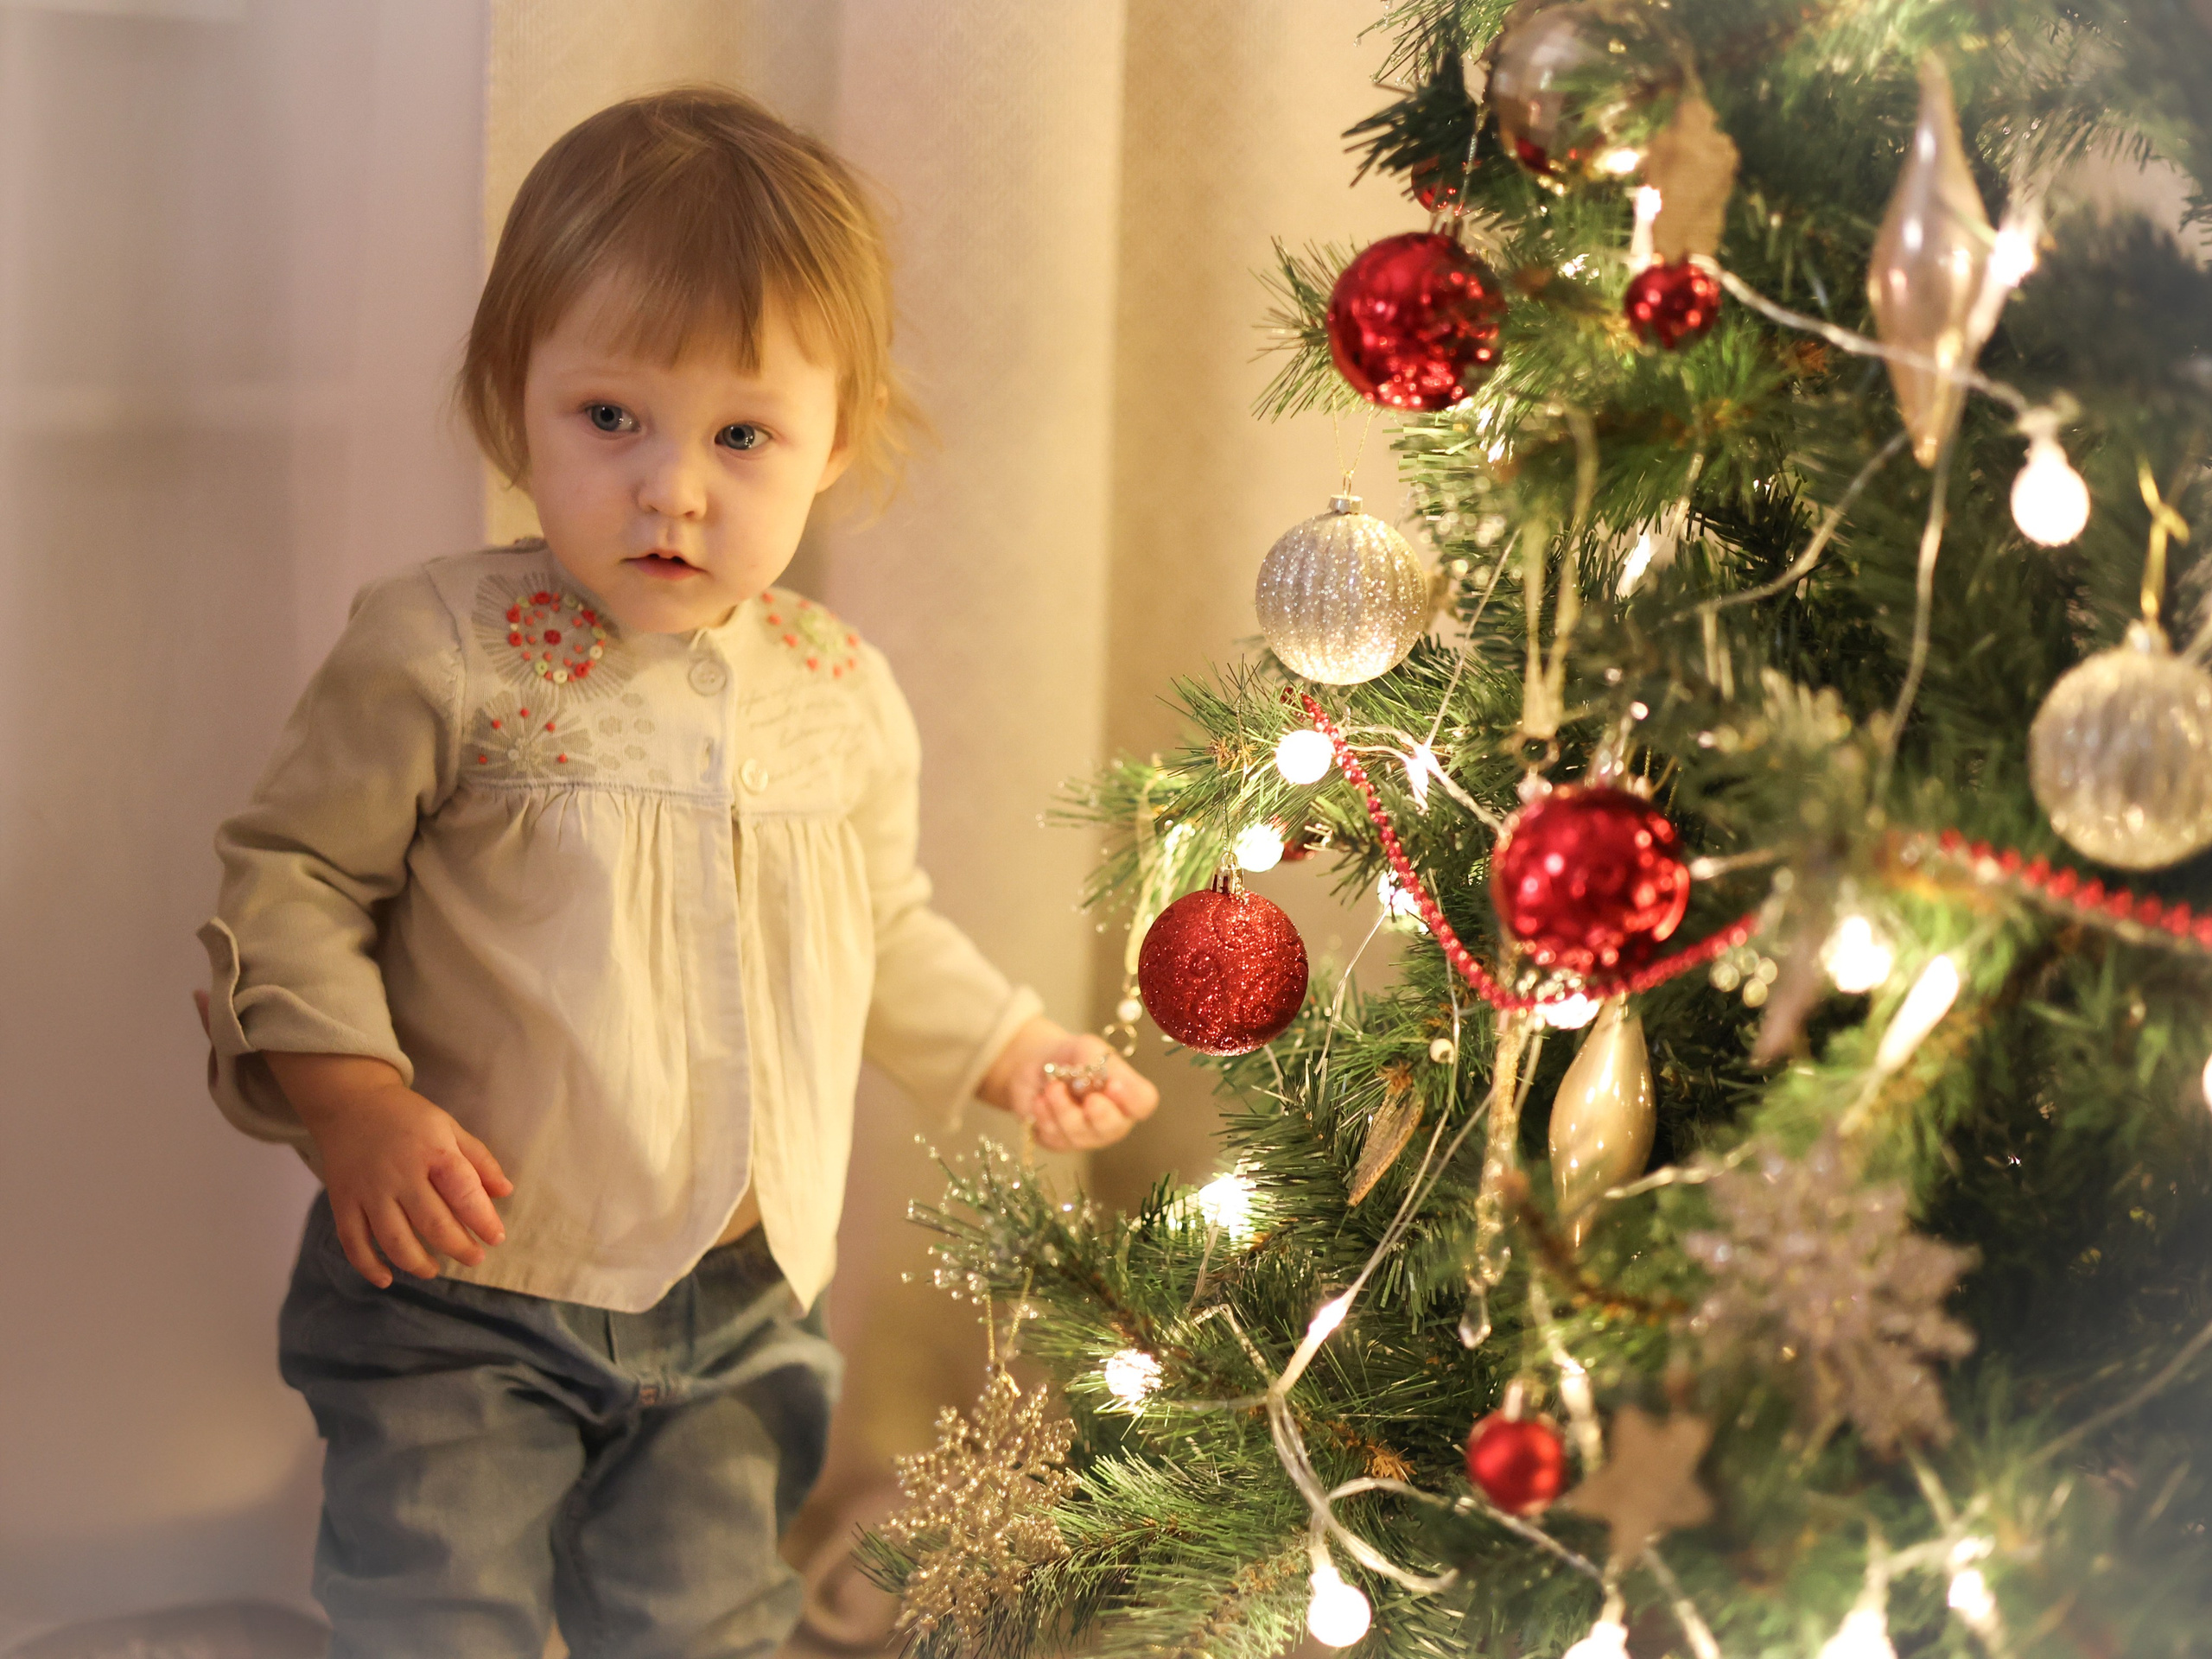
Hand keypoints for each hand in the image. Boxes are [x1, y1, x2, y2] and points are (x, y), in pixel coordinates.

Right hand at [265, 1051, 513, 1287]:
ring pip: (394, 1240)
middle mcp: (400, 1174)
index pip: (464, 1194)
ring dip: (418, 1263)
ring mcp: (368, 1190)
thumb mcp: (449, 1127)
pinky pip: (353, 1242)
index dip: (484, 1221)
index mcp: (433, 1152)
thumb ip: (479, 1160)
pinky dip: (368, 1265)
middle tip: (475, 1258)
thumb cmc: (407, 1117)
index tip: (496, 1238)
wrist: (350, 1103)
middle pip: (433, 1224)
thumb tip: (506, 1192)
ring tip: (434, 1269)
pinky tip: (386, 1279)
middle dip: (459, 1248)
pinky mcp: (342, 1201)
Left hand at [978, 1016, 1158, 1152]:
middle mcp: (1112, 1121)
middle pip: (1114, 1128)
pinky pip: (1053, 1136)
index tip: (1115, 1085)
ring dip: (1063, 1108)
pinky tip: (1040, 1100)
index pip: (1143, 1103)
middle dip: (1101, 1115)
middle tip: (1091, 1100)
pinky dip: (1045, 1115)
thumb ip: (1096, 1062)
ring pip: (1079, 1133)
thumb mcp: (1088, 1049)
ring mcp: (1086, 1137)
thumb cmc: (1074, 1057)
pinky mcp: (1059, 1143)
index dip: (1132, 1098)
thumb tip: (1098, 1081)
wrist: (1038, 1065)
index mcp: (1127, 1097)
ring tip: (1052, 1087)